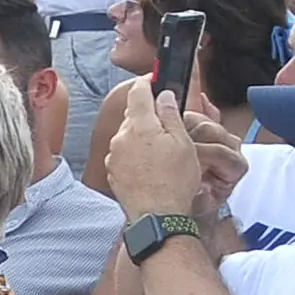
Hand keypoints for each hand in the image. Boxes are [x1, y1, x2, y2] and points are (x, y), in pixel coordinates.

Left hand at [98, 80, 232, 226]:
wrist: (158, 214)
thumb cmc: (175, 181)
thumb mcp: (183, 143)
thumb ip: (170, 115)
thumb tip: (163, 96)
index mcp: (139, 125)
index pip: (138, 93)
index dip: (146, 83)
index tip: (153, 79)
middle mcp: (121, 137)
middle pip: (133, 115)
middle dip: (148, 115)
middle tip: (167, 125)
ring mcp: (114, 154)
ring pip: (127, 135)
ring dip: (141, 136)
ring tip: (163, 152)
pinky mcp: (112, 170)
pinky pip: (123, 153)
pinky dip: (135, 153)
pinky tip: (151, 166)